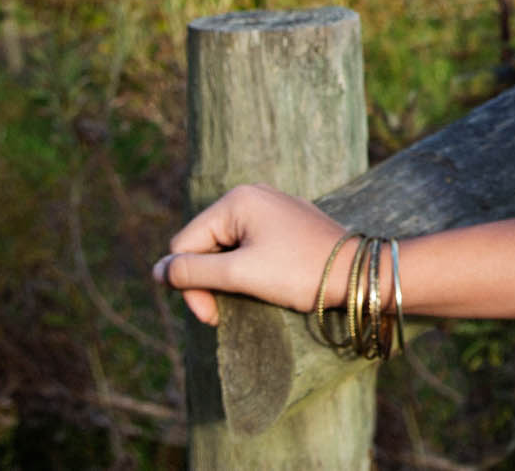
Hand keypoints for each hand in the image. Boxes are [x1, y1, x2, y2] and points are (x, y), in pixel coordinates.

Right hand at [153, 182, 350, 326]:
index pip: (185, 245)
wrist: (358, 273)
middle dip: (207, 283)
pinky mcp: (285, 224)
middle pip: (203, 246)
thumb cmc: (300, 272)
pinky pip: (248, 247)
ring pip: (225, 250)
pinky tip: (261, 286)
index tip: (211, 315)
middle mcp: (251, 196)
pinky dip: (246, 270)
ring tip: (245, 300)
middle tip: (220, 317)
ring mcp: (270, 208)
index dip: (189, 284)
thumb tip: (156, 272)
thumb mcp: (239, 274)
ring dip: (226, 280)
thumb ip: (192, 273)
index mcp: (237, 200)